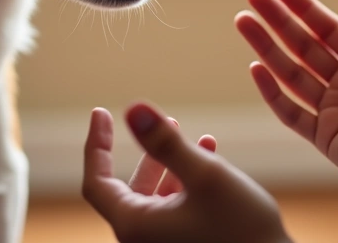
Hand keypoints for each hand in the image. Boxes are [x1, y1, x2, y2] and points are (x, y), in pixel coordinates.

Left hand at [82, 102, 291, 242]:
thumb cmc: (242, 230)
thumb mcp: (205, 175)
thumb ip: (166, 142)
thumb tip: (133, 109)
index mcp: (135, 226)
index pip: (96, 181)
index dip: (96, 144)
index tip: (101, 112)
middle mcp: (143, 240)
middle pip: (127, 189)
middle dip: (149, 151)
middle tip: (167, 121)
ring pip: (155, 197)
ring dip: (173, 165)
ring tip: (198, 138)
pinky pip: (175, 210)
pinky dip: (187, 183)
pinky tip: (212, 159)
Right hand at [235, 0, 337, 212]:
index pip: (327, 26)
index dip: (302, 5)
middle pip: (303, 44)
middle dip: (277, 20)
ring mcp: (333, 108)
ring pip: (291, 72)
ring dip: (266, 47)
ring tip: (244, 22)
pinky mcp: (324, 136)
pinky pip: (291, 112)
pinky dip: (271, 91)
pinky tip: (256, 68)